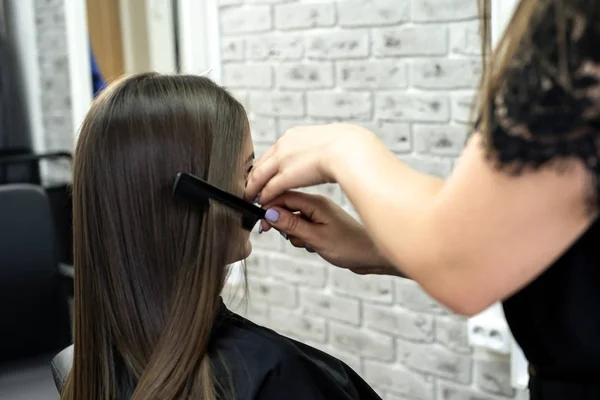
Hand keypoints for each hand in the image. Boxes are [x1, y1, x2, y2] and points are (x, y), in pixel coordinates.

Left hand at [245, 123, 372, 204]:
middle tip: (252, 187)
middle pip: (261, 163)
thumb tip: (324, 147)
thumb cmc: (347, 146)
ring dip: (254, 188)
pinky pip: (269, 188)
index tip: (264, 174)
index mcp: (293, 135)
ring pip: (259, 176)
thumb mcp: (327, 140)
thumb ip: (318, 146)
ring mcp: (282, 159)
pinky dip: (264, 196)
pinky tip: (262, 202)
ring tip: (252, 197)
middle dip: (255, 177)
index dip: (266, 165)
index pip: (273, 151)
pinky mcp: (286, 175)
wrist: (349, 149)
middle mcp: (284, 145)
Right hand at [259, 191, 403, 276]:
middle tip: (282, 235)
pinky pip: (302, 227)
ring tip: (304, 243)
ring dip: (292, 233)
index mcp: (315, 202)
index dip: (269, 208)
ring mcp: (320, 214)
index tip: (263, 223)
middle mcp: (317, 205)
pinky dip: (301, 237)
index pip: (283, 197)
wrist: (372, 256)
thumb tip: (270, 213)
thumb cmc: (351, 246)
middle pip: (285, 207)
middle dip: (280, 223)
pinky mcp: (322, 225)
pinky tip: (310, 245)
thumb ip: (292, 225)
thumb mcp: (316, 238)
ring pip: (292, 219)